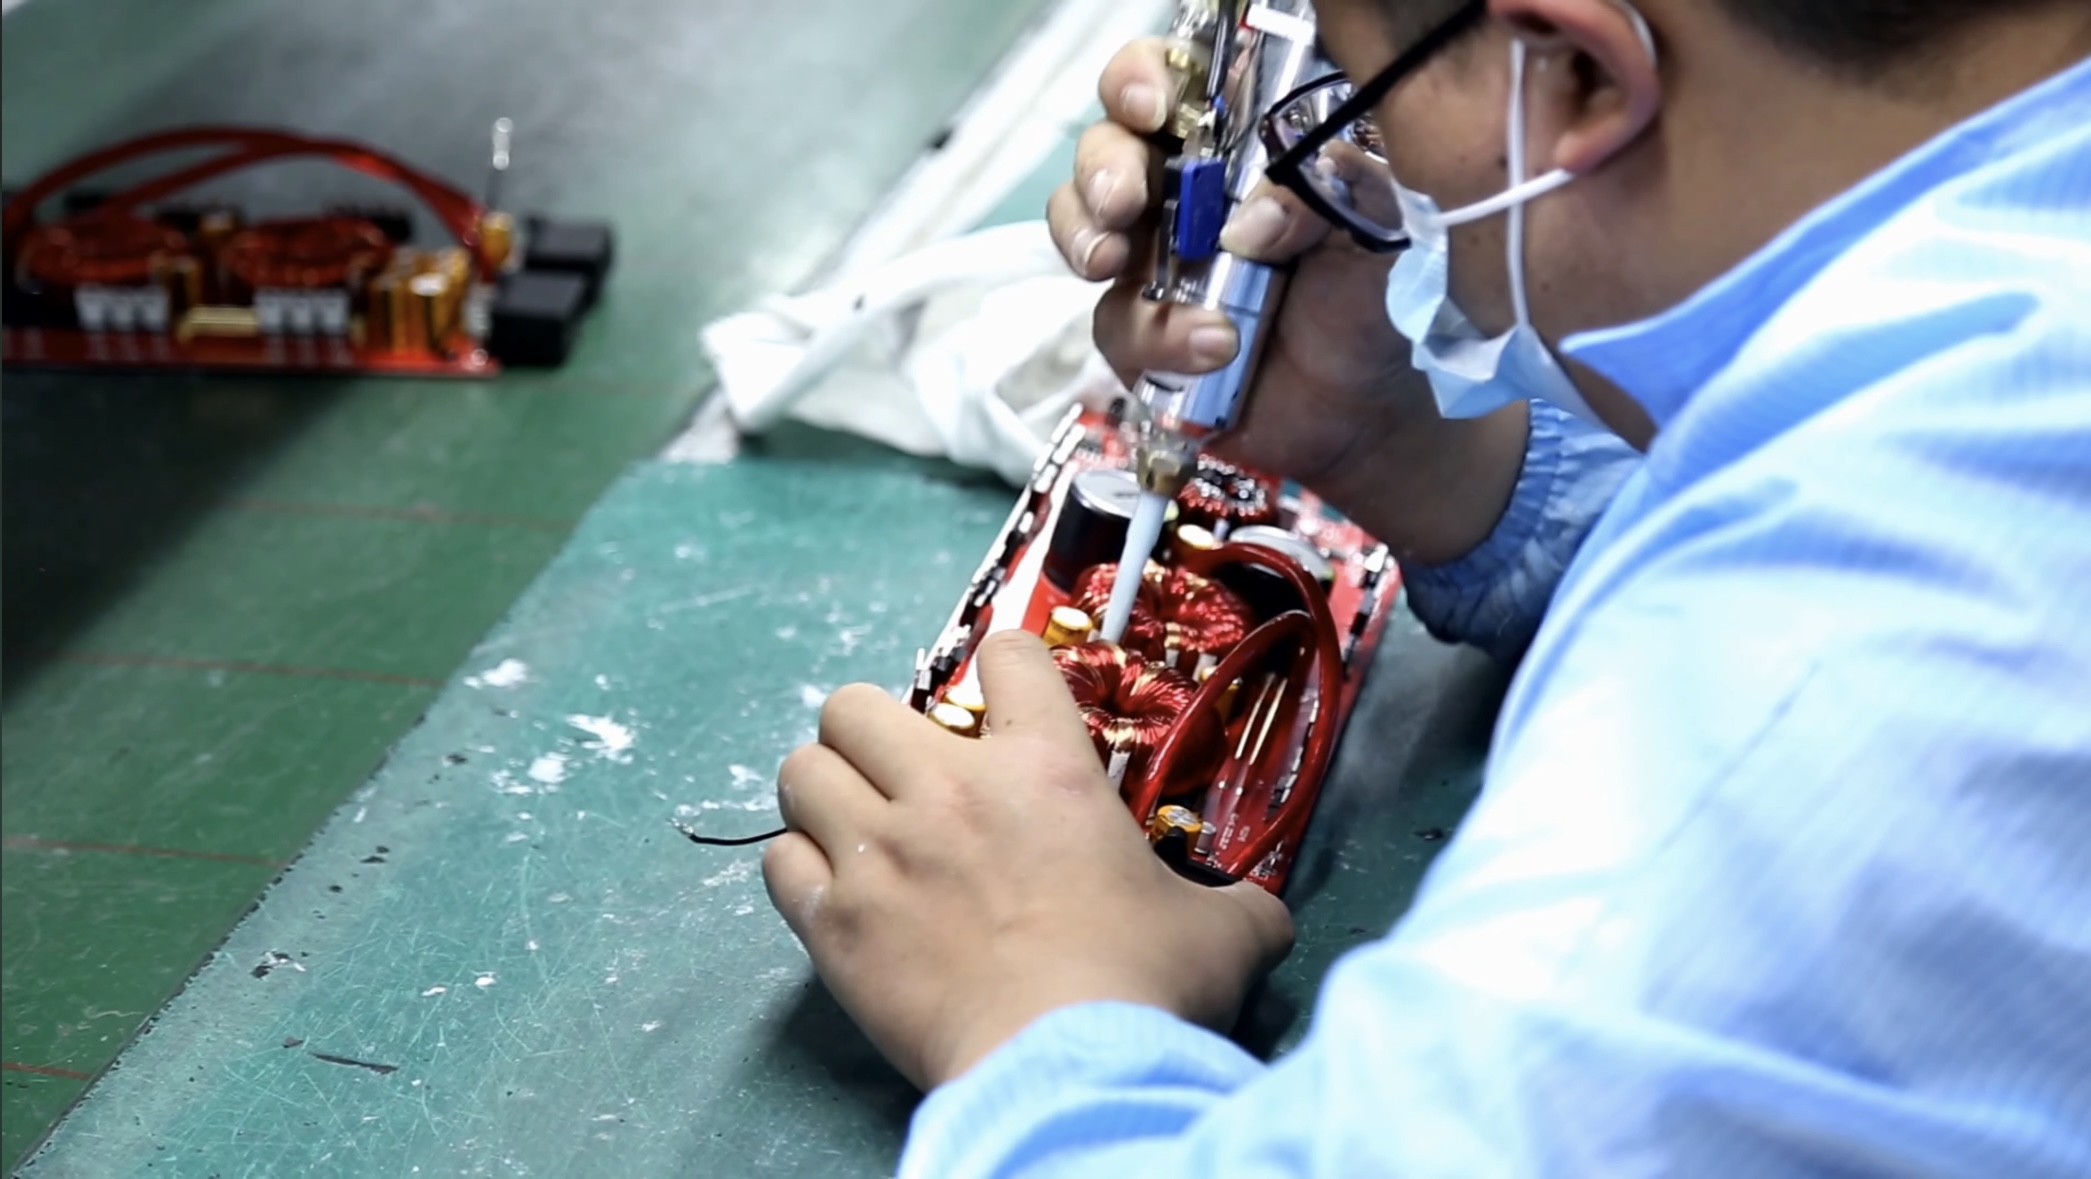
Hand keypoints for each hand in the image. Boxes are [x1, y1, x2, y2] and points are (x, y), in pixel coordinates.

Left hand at [762, 631, 1293, 1089]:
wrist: (1070, 1069)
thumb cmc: (1147, 989)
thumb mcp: (1223, 932)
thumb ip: (1239, 906)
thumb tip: (1264, 918)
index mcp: (1045, 767)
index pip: (1007, 656)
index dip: (1004, 666)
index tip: (1003, 696)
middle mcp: (948, 790)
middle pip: (853, 704)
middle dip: (868, 729)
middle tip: (899, 772)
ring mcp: (881, 853)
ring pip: (799, 772)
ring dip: (823, 792)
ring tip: (852, 825)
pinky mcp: (836, 924)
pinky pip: (778, 863)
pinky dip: (801, 870)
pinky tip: (835, 893)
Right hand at [1049, 39, 1531, 565]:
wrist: (1361, 408)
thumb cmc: (1370, 297)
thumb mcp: (1375, 222)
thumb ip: (1326, 191)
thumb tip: (1250, 221)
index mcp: (1236, 143)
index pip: (1174, 81)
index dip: (1144, 79)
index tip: (1151, 106)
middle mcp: (1181, 191)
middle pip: (1107, 142)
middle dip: (1102, 163)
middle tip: (1122, 198)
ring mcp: (1151, 261)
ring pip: (1080, 222)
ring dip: (1086, 235)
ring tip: (1112, 260)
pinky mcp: (1139, 332)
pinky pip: (1115, 323)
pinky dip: (1156, 334)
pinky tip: (1212, 346)